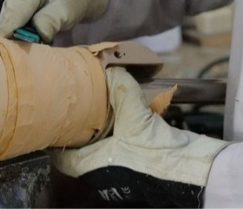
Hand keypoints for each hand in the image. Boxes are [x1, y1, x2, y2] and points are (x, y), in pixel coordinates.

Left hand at [49, 68, 228, 207]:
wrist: (188, 170)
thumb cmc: (154, 152)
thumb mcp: (134, 114)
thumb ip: (121, 88)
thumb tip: (112, 68)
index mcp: (91, 166)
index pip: (61, 156)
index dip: (56, 139)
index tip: (54, 120)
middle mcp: (101, 173)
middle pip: (81, 152)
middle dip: (80, 131)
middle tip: (76, 109)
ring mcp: (119, 173)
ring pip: (101, 150)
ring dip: (101, 132)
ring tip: (100, 109)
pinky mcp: (137, 168)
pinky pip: (121, 149)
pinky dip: (120, 135)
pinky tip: (127, 117)